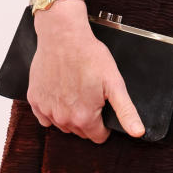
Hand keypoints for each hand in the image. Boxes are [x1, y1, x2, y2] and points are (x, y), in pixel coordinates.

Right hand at [28, 3, 143, 140]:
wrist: (63, 36)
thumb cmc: (89, 56)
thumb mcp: (115, 82)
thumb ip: (126, 111)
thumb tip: (137, 132)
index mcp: (83, 118)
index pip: (98, 136)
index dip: (105, 124)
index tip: (104, 106)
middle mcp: (63, 119)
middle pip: (80, 131)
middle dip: (89, 117)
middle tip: (92, 94)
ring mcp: (46, 110)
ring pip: (63, 124)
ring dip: (71, 113)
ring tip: (77, 90)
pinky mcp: (34, 100)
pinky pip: (44, 116)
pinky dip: (53, 108)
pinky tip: (60, 92)